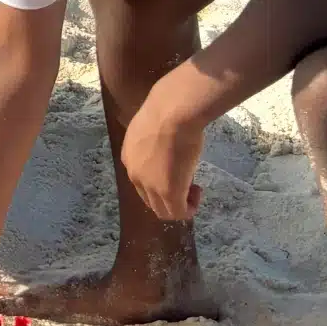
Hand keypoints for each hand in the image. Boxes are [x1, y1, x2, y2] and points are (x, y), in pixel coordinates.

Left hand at [122, 83, 205, 221]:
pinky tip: (197, 192)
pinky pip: (178, 213)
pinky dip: (189, 209)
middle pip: (150, 199)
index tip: (177, 170)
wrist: (172, 113)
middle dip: (169, 196)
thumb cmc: (165, 113)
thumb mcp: (151, 128)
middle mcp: (135, 174)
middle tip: (188, 183)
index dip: (161, 181)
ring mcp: (150, 185)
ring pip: (162, 211)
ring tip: (193, 189)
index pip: (141, 181)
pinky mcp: (169, 192)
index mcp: (129, 157)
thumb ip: (154, 142)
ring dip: (180, 205)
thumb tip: (165, 142)